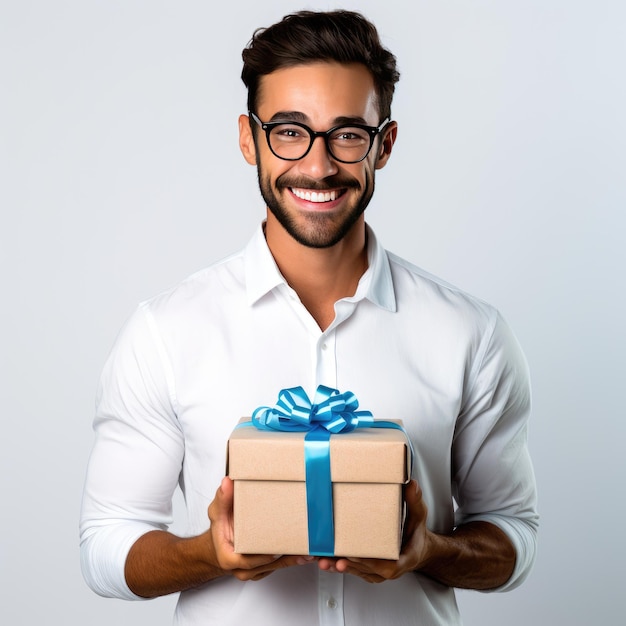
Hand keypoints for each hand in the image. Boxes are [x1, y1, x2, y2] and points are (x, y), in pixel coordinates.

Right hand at [208, 477, 313, 580]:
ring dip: (293, 559)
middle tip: (306, 550)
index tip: (278, 551)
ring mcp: (254, 572)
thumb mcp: (217, 512)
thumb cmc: (219, 530)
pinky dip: (290, 558)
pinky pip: (278, 566)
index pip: (247, 561)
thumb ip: (223, 499)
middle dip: (287, 558)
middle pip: (267, 565)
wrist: (219, 545)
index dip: (264, 556)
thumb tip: (228, 482)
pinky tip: (305, 551)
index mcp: (229, 558)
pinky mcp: (263, 570)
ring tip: (311, 551)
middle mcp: (242, 569)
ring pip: (276, 567)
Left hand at [317, 480, 432, 582]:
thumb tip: (412, 484)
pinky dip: (338, 565)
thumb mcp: (419, 515)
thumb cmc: (416, 532)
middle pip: (367, 569)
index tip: (354, 555)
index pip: (388, 565)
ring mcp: (378, 572)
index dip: (370, 562)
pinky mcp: (369, 571)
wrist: (418, 548)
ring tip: (323, 559)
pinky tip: (325, 560)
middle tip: (332, 557)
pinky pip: (353, 570)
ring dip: (339, 566)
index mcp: (405, 558)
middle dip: (348, 564)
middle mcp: (390, 568)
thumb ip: (414, 501)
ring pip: (357, 571)